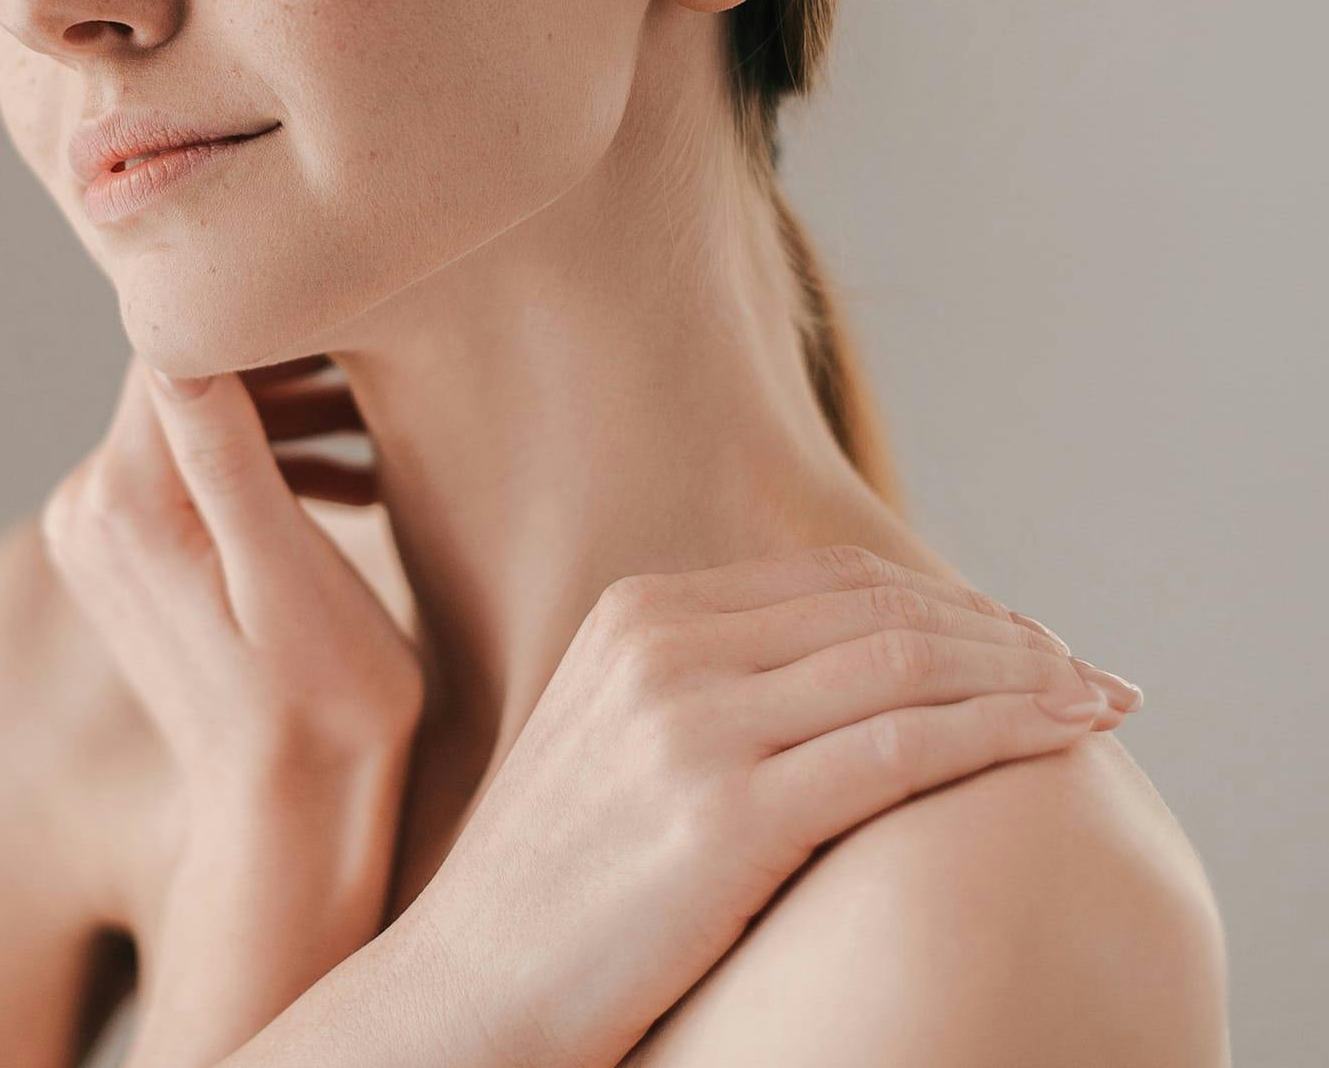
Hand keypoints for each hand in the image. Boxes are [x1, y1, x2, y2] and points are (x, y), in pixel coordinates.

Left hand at [40, 352, 424, 1066]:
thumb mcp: (287, 570)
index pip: (175, 343)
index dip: (262, 314)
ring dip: (282, 418)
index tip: (344, 305)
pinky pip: (188, 468)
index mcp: (124, 497)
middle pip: (180, 377)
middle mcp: (86, 506)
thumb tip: (179, 334)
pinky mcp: (125, 551)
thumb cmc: (317, 700)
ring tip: (373, 445)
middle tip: (377, 372)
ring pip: (191, 419)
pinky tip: (342, 489)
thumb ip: (227, 454)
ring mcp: (98, 532)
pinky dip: (261, 465)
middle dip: (281, 365)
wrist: (288, 814)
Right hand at [408, 544, 1140, 1067]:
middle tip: (1085, 667)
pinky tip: (1061, 739)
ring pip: (905, 664)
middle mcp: (663, 645)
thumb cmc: (559, 885)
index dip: (947, 600)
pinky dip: (999, 732)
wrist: (471, 989)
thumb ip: (712, 683)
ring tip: (1097, 700)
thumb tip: (848, 673)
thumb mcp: (619, 738)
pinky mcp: (724, 814)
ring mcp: (690, 724)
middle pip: (881, 609)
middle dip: (1004, 632)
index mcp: (639, 614)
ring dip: (1025, 673)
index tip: (1022, 637)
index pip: (835, 580)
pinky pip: (899, 749)